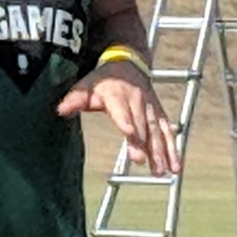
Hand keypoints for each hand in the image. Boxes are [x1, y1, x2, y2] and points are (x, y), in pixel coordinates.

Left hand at [57, 60, 179, 175]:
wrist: (129, 64)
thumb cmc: (103, 80)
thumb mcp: (86, 85)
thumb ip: (75, 99)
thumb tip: (61, 110)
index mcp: (118, 95)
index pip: (121, 109)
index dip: (125, 120)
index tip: (129, 131)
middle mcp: (137, 102)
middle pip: (141, 125)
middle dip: (142, 143)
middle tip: (141, 162)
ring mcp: (151, 109)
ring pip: (158, 132)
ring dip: (161, 152)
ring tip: (162, 172)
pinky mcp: (159, 115)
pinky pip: (167, 133)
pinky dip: (173, 149)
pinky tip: (176, 167)